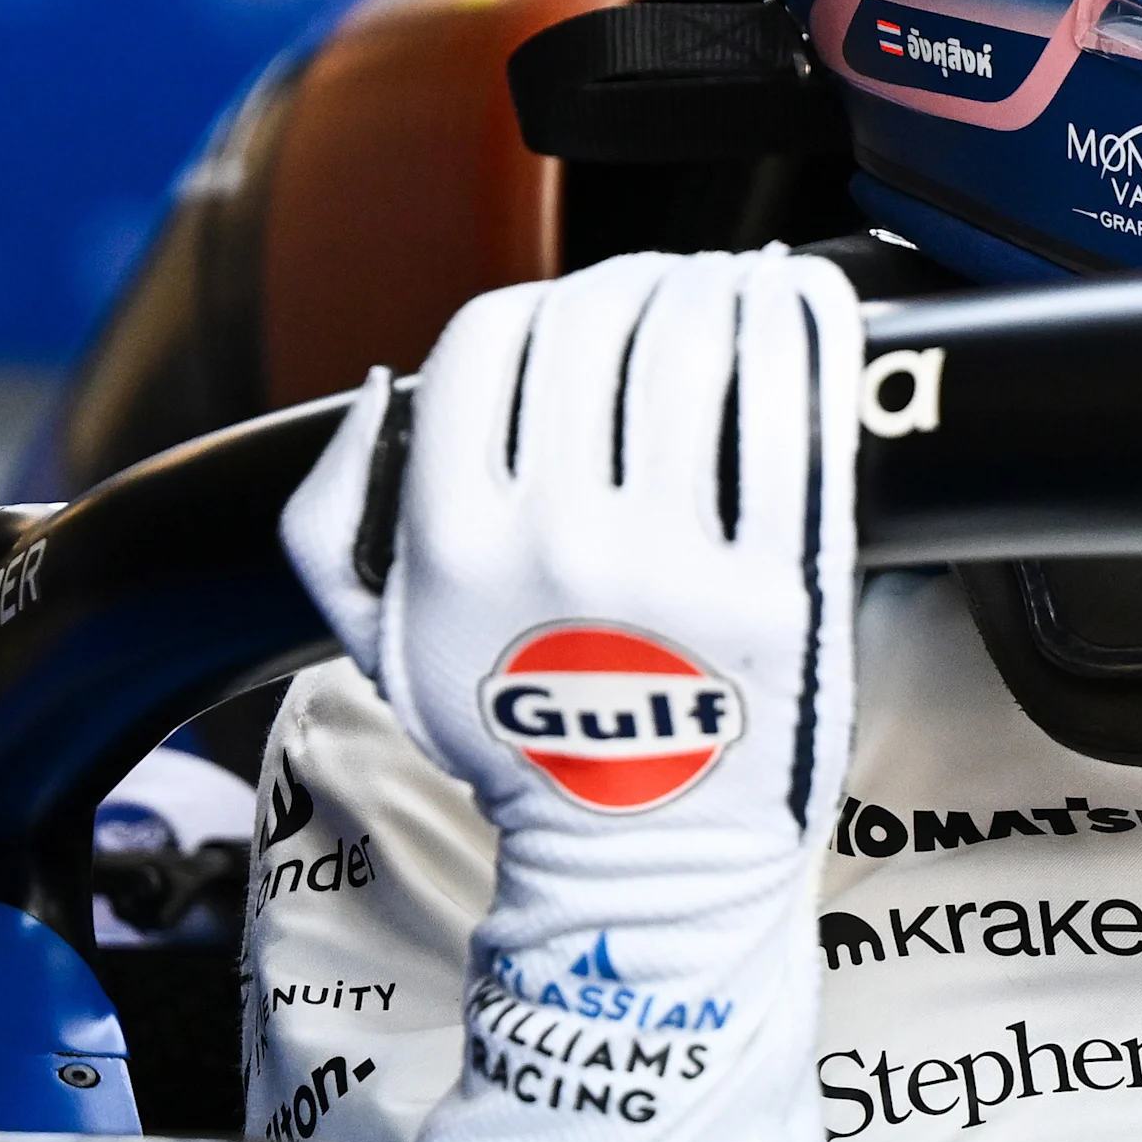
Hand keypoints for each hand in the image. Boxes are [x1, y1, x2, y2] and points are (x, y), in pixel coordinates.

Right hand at [281, 249, 861, 1141]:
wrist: (637, 861)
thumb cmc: (517, 743)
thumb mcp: (374, 646)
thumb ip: (334, 515)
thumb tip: (382, 382)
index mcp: (454, 542)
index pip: (486, 340)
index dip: (538, 301)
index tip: (582, 305)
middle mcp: (558, 541)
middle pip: (597, 328)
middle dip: (638, 280)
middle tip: (673, 279)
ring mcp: (673, 563)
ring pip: (694, 352)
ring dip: (721, 287)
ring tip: (738, 279)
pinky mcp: (780, 585)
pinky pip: (793, 422)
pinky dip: (804, 334)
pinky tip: (807, 302)